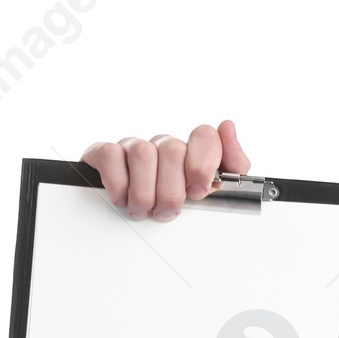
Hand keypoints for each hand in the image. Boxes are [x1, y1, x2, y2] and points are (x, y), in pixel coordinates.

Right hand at [80, 119, 249, 219]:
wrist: (128, 208)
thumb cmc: (170, 202)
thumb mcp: (210, 193)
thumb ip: (232, 165)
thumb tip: (228, 128)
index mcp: (190, 153)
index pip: (205, 136)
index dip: (202, 164)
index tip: (197, 191)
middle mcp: (163, 146)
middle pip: (173, 151)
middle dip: (171, 191)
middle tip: (167, 210)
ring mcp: (134, 147)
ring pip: (143, 154)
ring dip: (144, 192)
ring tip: (145, 209)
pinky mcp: (106, 153)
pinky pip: (110, 156)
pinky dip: (118, 184)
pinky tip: (123, 197)